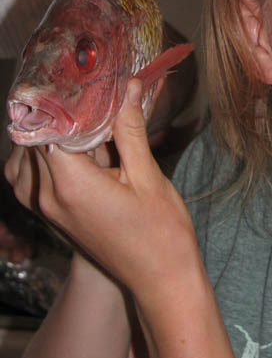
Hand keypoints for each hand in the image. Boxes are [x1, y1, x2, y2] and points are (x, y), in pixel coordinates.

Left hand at [5, 80, 197, 298]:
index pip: (49, 125)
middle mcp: (48, 197)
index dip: (65, 98)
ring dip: (46, 132)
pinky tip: (71, 146)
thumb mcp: (149, 176)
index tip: (84, 77)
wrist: (160, 280)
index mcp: (71, 185)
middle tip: (87, 89)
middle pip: (34, 137)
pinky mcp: (52, 214)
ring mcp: (46, 208)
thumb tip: (128, 87)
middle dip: (57, 110)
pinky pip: (29, 176)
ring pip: (25, 156)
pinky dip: (41, 154)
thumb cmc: (161, 233)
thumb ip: (130, 129)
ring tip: (80, 116)